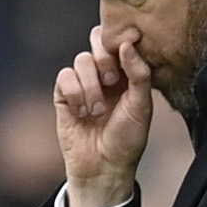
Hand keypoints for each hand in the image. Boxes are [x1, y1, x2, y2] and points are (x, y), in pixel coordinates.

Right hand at [54, 25, 152, 206]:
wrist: (103, 167)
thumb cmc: (127, 139)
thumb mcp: (142, 106)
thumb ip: (139, 73)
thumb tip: (128, 43)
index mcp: (127, 72)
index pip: (120, 40)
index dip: (121, 40)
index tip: (127, 47)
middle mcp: (105, 73)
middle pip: (97, 40)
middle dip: (104, 59)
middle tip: (112, 81)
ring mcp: (83, 82)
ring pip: (81, 60)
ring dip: (91, 85)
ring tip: (97, 111)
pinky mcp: (64, 94)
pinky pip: (65, 76)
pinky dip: (74, 93)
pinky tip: (82, 112)